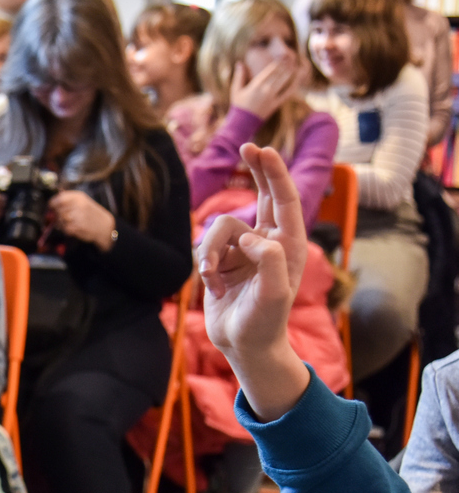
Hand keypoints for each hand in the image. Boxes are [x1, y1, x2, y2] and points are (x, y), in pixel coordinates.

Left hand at [49, 189, 115, 248]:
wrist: (104, 225)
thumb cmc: (90, 212)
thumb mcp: (82, 201)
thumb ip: (68, 200)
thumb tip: (52, 202)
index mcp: (79, 197)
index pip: (59, 199)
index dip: (52, 204)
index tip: (51, 207)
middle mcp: (78, 205)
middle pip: (58, 210)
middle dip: (56, 214)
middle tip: (59, 217)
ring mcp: (78, 216)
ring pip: (60, 219)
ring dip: (60, 223)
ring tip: (66, 223)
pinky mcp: (78, 227)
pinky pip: (64, 228)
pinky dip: (65, 229)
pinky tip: (70, 228)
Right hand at [199, 142, 311, 420]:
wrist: (243, 345)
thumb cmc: (265, 322)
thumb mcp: (275, 294)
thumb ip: (269, 260)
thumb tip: (251, 237)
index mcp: (289, 246)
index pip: (284, 201)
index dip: (273, 174)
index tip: (262, 151)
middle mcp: (267, 243)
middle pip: (261, 196)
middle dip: (256, 172)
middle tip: (247, 147)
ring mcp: (243, 252)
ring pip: (219, 229)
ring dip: (211, 252)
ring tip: (214, 277)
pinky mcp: (222, 262)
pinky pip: (204, 249)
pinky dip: (204, 267)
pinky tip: (212, 287)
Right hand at [230, 56, 298, 121]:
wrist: (243, 123)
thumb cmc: (238, 105)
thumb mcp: (236, 90)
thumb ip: (239, 76)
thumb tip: (240, 63)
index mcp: (256, 85)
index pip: (270, 70)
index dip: (277, 62)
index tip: (282, 57)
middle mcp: (265, 90)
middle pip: (279, 74)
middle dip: (285, 65)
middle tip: (290, 58)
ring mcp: (272, 97)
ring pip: (284, 81)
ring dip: (290, 72)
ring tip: (294, 65)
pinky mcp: (276, 104)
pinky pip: (287, 93)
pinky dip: (293, 86)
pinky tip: (297, 80)